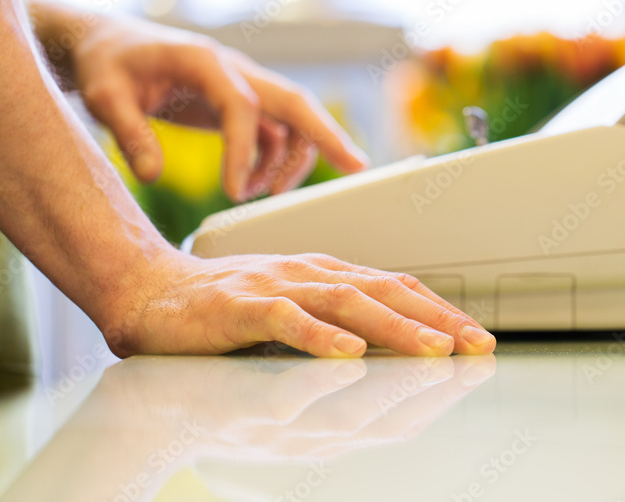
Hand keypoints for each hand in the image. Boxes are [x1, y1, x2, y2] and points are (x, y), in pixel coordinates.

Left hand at [61, 10, 368, 200]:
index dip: (244, 151)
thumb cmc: (106, 63)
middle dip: (327, 134)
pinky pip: (273, 131)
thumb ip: (128, 133)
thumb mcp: (104, 96)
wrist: (109, 43)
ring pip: (291, 119)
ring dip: (288, 160)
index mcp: (203, 60)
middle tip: (358, 167)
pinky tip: (246, 186)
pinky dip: (271, 161)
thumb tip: (152, 175)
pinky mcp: (239, 101)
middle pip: (294, 100)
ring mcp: (241, 84)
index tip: (233, 193)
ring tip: (253, 194)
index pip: (242, 104)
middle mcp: (233, 69)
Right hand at [102, 247, 496, 358]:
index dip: (439, 311)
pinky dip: (317, 335)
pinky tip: (346, 352)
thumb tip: (389, 347)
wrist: (149, 293)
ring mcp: (273, 285)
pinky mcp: (237, 305)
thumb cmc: (222, 308)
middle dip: (434, 319)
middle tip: (474, 344)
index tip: (475, 337)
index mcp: (323, 274)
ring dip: (392, 327)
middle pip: (381, 291)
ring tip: (432, 349)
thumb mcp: (292, 310)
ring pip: (343, 302)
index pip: (393, 288)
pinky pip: (282, 319)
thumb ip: (336, 321)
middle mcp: (307, 273)